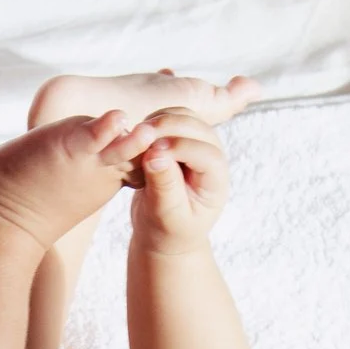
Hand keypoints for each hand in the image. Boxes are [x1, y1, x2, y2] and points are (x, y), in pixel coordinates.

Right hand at [128, 110, 230, 251]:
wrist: (163, 232)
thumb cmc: (167, 231)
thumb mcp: (167, 216)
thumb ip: (164, 187)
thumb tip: (155, 155)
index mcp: (216, 180)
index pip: (207, 154)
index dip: (180, 148)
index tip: (151, 152)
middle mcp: (212, 156)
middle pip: (196, 127)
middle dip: (167, 127)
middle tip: (137, 135)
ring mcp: (197, 143)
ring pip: (182, 116)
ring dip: (157, 121)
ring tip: (133, 138)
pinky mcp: (180, 137)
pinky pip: (167, 117)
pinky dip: (151, 121)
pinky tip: (134, 138)